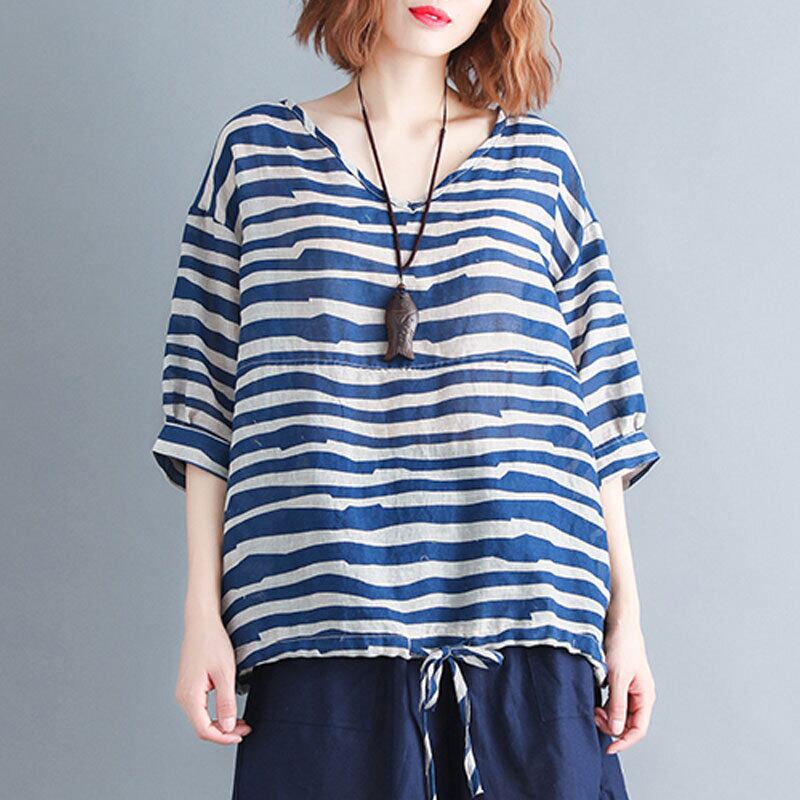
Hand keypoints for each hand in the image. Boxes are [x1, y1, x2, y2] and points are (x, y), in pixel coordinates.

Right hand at [174, 611, 251, 744]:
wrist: (202, 623)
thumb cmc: (212, 642)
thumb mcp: (225, 673)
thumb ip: (226, 702)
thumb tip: (228, 726)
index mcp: (190, 696)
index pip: (204, 730)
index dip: (223, 737)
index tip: (241, 735)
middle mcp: (183, 696)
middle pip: (201, 727)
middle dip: (224, 732)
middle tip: (244, 728)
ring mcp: (184, 691)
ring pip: (201, 718)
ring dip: (220, 723)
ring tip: (240, 721)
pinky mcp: (189, 686)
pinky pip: (200, 708)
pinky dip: (214, 713)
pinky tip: (228, 710)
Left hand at [595, 613, 655, 754]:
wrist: (618, 622)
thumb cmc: (622, 645)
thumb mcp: (617, 677)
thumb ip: (617, 705)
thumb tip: (616, 730)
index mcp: (645, 695)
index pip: (638, 729)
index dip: (624, 741)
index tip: (608, 747)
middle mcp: (639, 694)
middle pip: (628, 723)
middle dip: (611, 725)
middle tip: (595, 717)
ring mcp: (629, 688)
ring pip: (619, 713)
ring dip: (606, 716)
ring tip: (594, 708)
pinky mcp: (619, 681)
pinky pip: (613, 701)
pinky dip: (604, 705)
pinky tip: (595, 701)